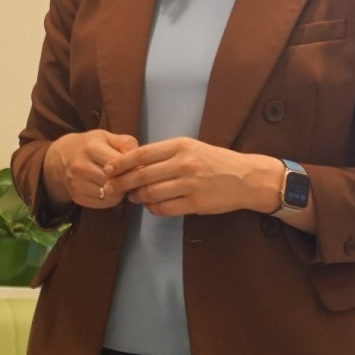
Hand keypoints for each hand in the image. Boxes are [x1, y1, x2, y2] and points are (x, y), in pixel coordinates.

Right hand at [43, 129, 140, 208]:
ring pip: (111, 195)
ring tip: (120, 184)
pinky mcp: (77, 197)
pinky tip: (110, 190)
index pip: (119, 163)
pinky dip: (111, 199)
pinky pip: (103, 204)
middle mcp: (81, 166)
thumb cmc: (90, 145)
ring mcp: (77, 183)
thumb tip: (140, 162)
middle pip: (115, 181)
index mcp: (90, 147)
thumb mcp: (107, 137)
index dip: (131, 167)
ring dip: (120, 192)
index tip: (136, 168)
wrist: (60, 157)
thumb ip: (126, 144)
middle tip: (131, 178)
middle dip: (127, 181)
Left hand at [104, 138, 281, 216]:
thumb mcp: (191, 148)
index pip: (142, 154)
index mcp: (180, 146)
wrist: (246, 178)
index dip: (121, 163)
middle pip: (142, 175)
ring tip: (132, 197)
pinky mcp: (196, 203)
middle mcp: (183, 164)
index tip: (108, 169)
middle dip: (122, 182)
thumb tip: (134, 162)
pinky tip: (151, 206)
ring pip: (151, 193)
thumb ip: (165, 153)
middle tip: (111, 187)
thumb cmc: (215, 161)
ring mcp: (190, 185)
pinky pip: (165, 208)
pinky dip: (153, 208)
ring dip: (137, 197)